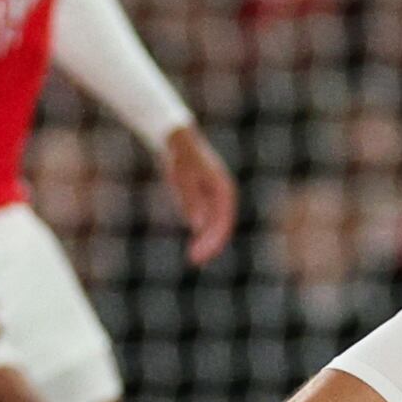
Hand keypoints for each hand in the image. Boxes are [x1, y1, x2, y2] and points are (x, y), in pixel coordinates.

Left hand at [159, 125, 238, 265]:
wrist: (177, 140)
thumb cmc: (180, 156)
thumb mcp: (183, 176)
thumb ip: (190, 199)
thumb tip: (197, 226)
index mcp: (223, 189)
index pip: (223, 220)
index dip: (214, 239)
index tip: (201, 253)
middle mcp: (223, 196)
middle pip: (221, 226)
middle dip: (210, 245)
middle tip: (195, 261)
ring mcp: (216, 199)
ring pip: (215, 226)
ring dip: (207, 243)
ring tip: (194, 260)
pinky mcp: (206, 200)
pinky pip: (207, 222)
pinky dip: (202, 236)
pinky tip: (195, 249)